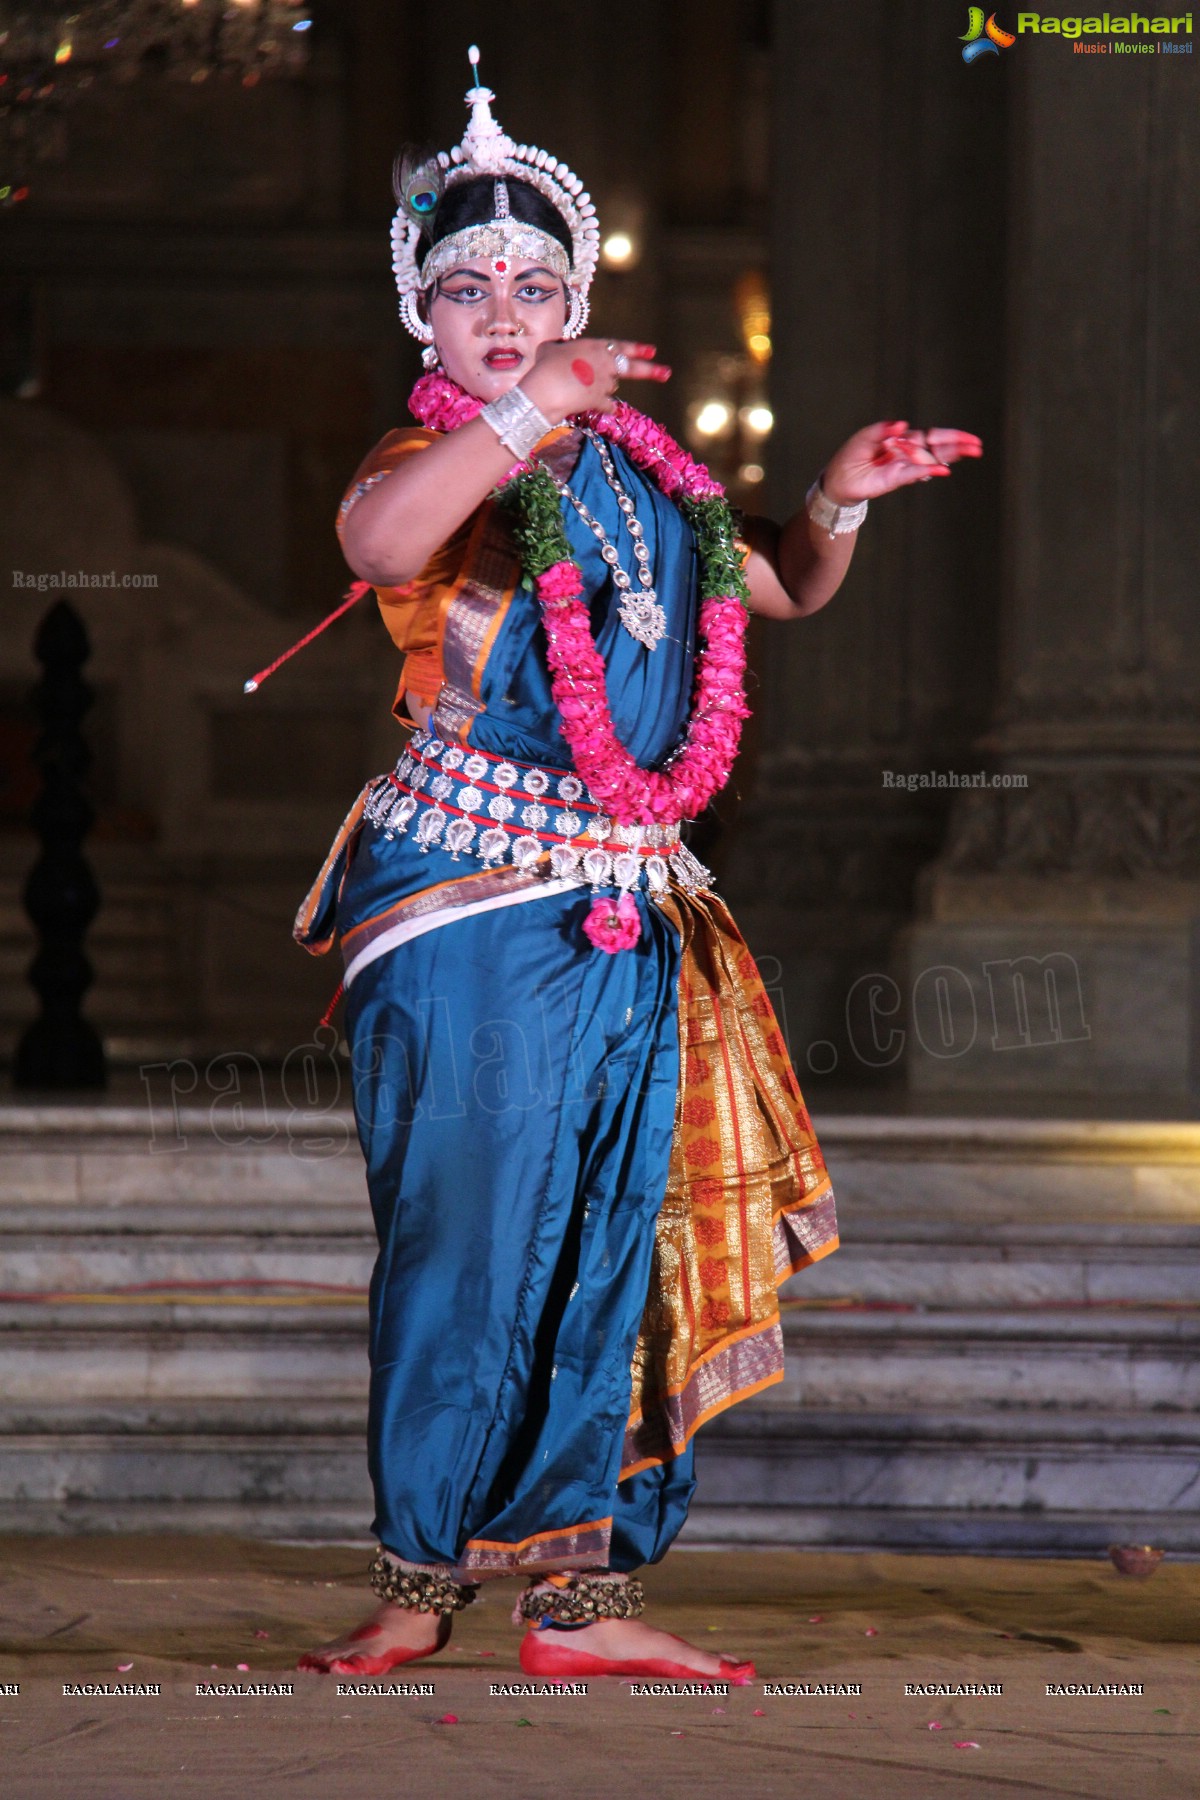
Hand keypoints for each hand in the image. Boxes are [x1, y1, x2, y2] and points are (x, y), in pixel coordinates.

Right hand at [522, 338, 670, 424]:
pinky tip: (606, 409)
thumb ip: (560, 348)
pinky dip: (607, 407)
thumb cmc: (545, 365)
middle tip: (667, 373)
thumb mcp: (551, 348)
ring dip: (604, 387)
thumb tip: (557, 350)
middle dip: (652, 371)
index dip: (637, 349)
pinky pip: (608, 405)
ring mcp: (604, 383)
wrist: (547, 388)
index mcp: (596, 347)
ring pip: (611, 386)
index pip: (622, 346)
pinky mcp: (599, 400)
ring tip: (582, 388)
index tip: (652, 351)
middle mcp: (605, 364)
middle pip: (633, 368)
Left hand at [820, 420, 982, 503]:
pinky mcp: (896, 478)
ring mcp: (904, 466)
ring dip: (950, 456)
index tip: (970, 438)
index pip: (932, 435)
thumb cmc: (853, 456)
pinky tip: (943, 469)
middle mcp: (908, 453)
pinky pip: (915, 473)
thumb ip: (884, 429)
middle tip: (978, 447)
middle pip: (938, 447)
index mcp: (904, 440)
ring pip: (931, 459)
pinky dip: (928, 470)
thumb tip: (903, 424)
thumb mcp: (866, 436)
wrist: (839, 479)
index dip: (951, 436)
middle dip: (958, 446)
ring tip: (971, 454)